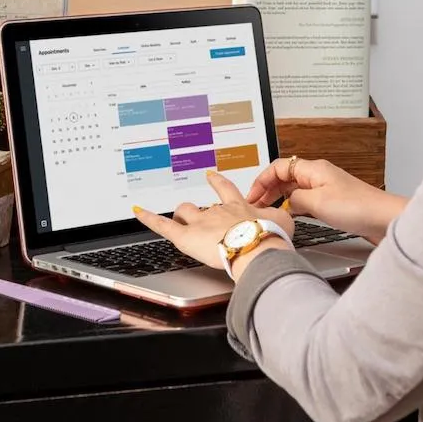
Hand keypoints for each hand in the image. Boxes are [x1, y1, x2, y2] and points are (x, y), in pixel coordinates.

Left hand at [133, 171, 294, 274]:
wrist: (257, 246)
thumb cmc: (271, 237)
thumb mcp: (284, 223)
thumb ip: (280, 218)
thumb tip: (284, 219)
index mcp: (238, 206)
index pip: (224, 190)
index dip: (216, 182)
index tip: (210, 175)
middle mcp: (217, 211)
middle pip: (201, 205)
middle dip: (196, 211)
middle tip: (195, 216)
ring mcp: (200, 222)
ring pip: (184, 212)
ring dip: (180, 216)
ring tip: (176, 221)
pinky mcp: (186, 236)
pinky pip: (164, 225)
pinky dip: (149, 218)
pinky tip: (138, 211)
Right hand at [247, 157, 406, 244]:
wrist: (384, 219)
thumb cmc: (358, 207)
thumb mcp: (318, 203)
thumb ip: (296, 200)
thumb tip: (288, 202)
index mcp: (314, 169)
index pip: (279, 167)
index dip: (262, 180)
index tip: (253, 195)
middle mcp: (319, 175)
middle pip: (285, 176)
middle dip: (268, 189)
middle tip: (256, 204)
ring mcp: (326, 188)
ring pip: (295, 188)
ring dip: (280, 197)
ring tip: (268, 210)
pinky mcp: (333, 202)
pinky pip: (306, 199)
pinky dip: (294, 205)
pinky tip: (291, 215)